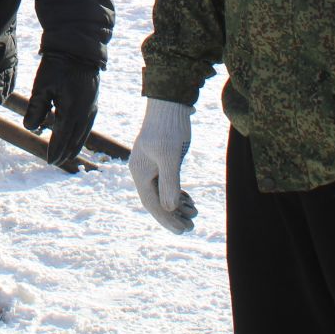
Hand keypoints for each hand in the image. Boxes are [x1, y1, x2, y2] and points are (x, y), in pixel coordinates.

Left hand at [22, 52, 99, 166]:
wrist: (79, 48)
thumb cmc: (58, 66)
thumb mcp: (41, 86)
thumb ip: (35, 109)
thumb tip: (31, 128)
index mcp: (72, 111)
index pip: (62, 138)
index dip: (55, 150)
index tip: (48, 161)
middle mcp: (85, 113)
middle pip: (75, 140)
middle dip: (65, 152)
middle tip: (55, 162)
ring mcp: (92, 108)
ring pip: (84, 134)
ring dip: (74, 145)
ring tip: (66, 155)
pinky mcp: (93, 102)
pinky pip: (88, 125)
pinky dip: (81, 135)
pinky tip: (75, 137)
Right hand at [128, 98, 195, 233]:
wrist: (169, 103)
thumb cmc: (169, 128)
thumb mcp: (171, 156)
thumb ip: (170, 183)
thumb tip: (170, 208)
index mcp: (139, 171)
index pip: (152, 203)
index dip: (167, 219)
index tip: (182, 230)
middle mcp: (141, 170)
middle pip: (155, 200)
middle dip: (173, 216)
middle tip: (191, 227)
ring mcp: (149, 164)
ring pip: (161, 192)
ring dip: (176, 205)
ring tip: (194, 213)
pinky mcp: (158, 159)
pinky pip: (164, 183)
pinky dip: (176, 193)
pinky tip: (188, 198)